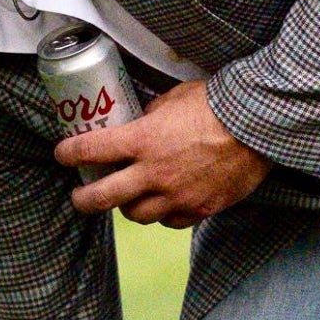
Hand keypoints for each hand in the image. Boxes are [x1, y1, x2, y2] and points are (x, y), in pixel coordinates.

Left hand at [55, 79, 270, 227]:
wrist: (256, 126)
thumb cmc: (216, 105)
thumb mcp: (174, 98)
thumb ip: (152, 115)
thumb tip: (142, 122)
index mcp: (142, 140)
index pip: (91, 150)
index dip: (69, 153)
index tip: (62, 154)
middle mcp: (153, 173)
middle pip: (102, 197)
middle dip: (84, 199)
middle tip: (80, 196)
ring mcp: (176, 195)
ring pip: (136, 215)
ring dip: (127, 207)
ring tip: (128, 199)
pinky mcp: (199, 208)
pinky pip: (170, 221)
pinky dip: (163, 214)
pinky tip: (165, 204)